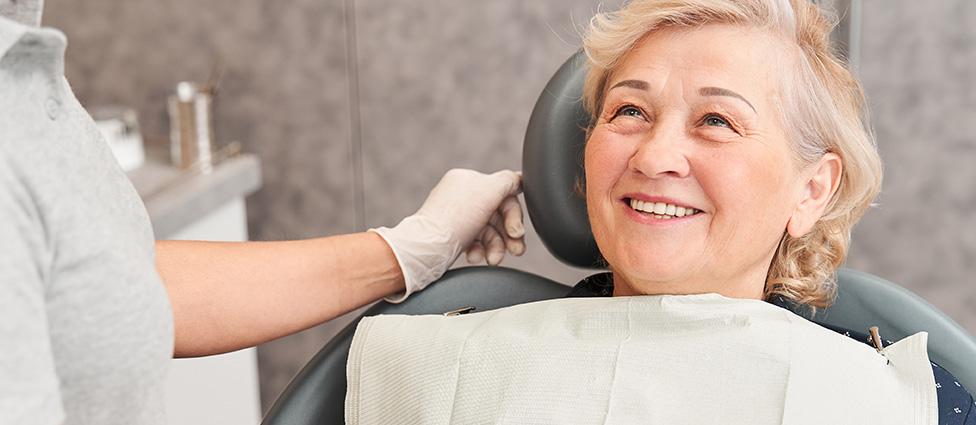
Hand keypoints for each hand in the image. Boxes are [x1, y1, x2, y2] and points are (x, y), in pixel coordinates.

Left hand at [370, 169, 525, 301]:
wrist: (427, 249)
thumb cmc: (455, 218)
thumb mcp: (489, 190)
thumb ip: (509, 181)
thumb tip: (520, 179)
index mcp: (467, 180)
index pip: (503, 192)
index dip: (514, 213)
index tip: (518, 231)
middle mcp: (462, 197)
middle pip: (498, 215)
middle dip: (509, 235)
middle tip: (516, 250)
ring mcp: (457, 218)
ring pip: (489, 232)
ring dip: (497, 247)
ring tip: (494, 260)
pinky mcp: (453, 237)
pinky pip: (476, 243)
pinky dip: (480, 251)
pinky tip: (476, 257)